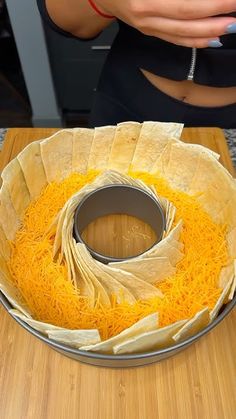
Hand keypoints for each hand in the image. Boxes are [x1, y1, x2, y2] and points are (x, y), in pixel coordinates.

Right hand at [96, 0, 235, 46]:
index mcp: (144, 0)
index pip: (185, 5)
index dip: (211, 4)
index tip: (232, 0)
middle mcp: (145, 15)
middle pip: (186, 22)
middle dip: (215, 19)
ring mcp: (147, 27)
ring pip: (182, 35)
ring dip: (209, 33)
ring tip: (230, 27)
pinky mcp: (149, 32)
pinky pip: (175, 40)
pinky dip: (194, 42)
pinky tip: (212, 39)